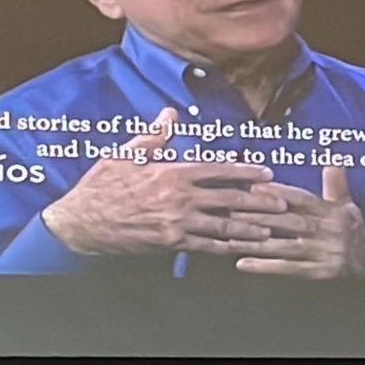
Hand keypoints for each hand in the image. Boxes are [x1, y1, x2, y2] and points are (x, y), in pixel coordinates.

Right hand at [38, 109, 283, 256]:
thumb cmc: (101, 185)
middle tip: (283, 204)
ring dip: (249, 228)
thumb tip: (170, 115)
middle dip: (259, 202)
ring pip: (222, 226)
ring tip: (271, 229)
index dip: (245, 171)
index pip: (217, 169)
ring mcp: (176, 223)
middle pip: (228, 199)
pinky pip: (205, 246)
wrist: (81, 222)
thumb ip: (154, 136)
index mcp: (171, 172)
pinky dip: (225, 248)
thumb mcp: (126, 153)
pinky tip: (241, 249)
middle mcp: (179, 198)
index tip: (266, 172)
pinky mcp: (170, 244)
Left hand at [231, 166, 364, 279]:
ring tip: (230, 239)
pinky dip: (264, 267)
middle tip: (231, 212)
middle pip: (289, 222)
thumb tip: (332, 157)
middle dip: (259, 217)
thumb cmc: (356, 231)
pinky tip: (243, 264)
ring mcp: (322, 253)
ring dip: (256, 243)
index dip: (278, 193)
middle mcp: (326, 231)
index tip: (254, 187)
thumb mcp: (349, 205)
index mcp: (331, 212)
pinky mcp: (318, 273)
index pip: (302, 199)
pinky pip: (288, 269)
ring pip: (284, 247)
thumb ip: (336, 182)